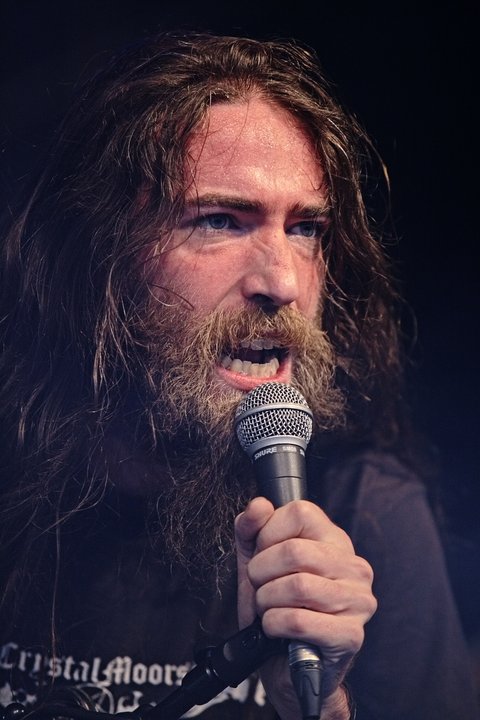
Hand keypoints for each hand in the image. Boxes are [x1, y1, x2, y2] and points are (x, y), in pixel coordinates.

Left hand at [235, 497, 375, 718]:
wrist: (284, 665)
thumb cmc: (275, 608)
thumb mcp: (255, 561)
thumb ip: (251, 529)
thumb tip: (259, 505)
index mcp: (334, 540)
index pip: (300, 512)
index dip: (269, 533)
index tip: (263, 554)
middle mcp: (354, 566)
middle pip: (295, 551)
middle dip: (261, 572)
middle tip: (261, 587)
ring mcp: (358, 600)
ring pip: (297, 586)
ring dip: (267, 601)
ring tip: (269, 609)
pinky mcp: (351, 635)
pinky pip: (298, 621)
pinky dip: (274, 625)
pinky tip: (276, 630)